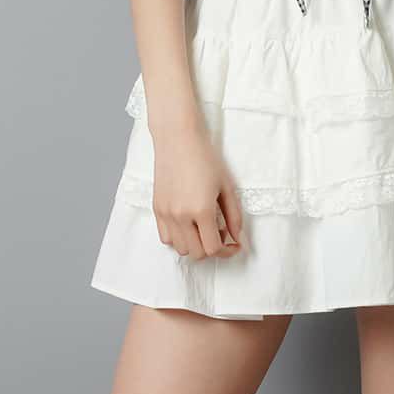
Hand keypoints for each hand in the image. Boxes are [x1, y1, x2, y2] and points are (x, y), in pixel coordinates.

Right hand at [149, 124, 246, 260]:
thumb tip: (237, 237)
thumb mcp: (227, 187)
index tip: (234, 244)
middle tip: (221, 235)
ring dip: (195, 246)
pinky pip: (166, 238)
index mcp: (202, 210)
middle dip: (212, 250)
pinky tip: (188, 225)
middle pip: (197, 253)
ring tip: (203, 229)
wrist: (178, 139)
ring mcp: (166, 214)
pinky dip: (179, 239)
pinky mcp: (157, 209)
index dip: (227, 251)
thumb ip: (234, 216)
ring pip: (180, 249)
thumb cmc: (205, 158)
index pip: (213, 248)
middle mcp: (181, 216)